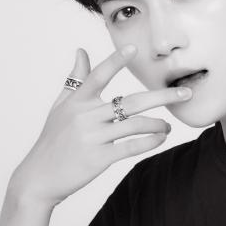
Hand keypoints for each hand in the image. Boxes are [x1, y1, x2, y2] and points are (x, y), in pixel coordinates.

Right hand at [7, 45, 191, 207]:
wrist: (39, 177)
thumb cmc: (53, 139)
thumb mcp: (61, 107)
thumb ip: (75, 79)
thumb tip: (81, 51)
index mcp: (77, 101)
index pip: (98, 75)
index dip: (115, 61)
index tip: (134, 48)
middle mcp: (86, 116)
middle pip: (131, 102)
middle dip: (163, 96)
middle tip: (186, 93)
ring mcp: (93, 137)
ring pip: (136, 125)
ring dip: (159, 124)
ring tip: (168, 126)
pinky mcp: (99, 158)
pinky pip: (132, 146)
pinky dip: (151, 141)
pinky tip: (161, 138)